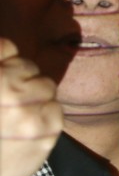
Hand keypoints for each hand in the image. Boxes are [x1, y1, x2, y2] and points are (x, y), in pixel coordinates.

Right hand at [0, 38, 62, 175]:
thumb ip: (0, 71)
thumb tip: (8, 51)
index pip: (4, 46)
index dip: (3, 60)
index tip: (3, 72)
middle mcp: (7, 92)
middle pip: (27, 66)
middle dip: (19, 78)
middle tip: (7, 100)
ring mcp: (29, 111)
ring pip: (45, 85)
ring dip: (34, 96)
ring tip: (17, 115)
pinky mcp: (49, 129)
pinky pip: (56, 106)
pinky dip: (45, 114)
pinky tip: (27, 128)